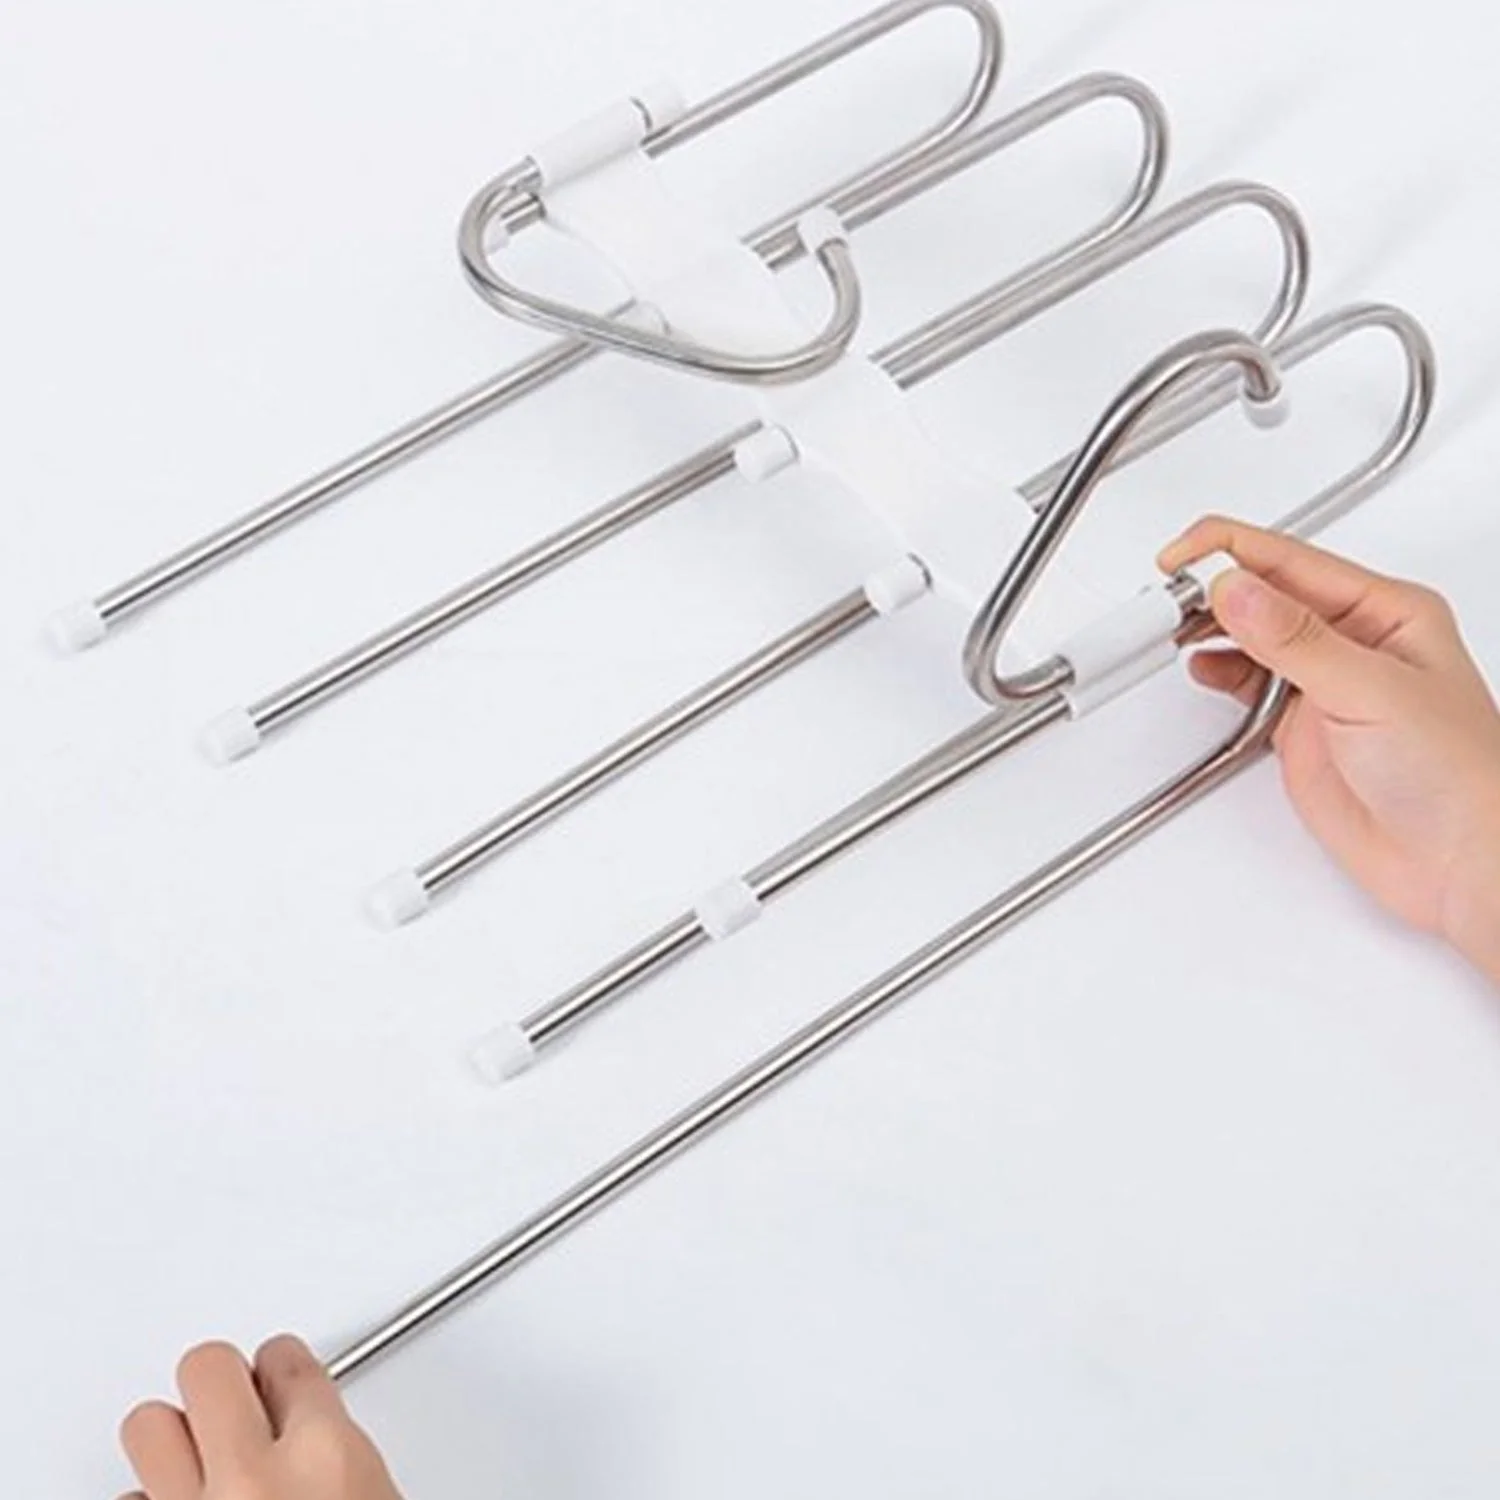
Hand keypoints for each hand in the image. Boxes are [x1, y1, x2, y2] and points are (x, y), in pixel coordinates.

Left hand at [119, 1337, 403, 1499]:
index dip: (284, 1365)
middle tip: (237, 1398)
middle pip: (207, 1367)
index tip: (282, 1371)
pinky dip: (149, 1499)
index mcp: (327, 1458)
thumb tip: (316, 1443)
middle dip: (222, 1380)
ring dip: (173, 1436)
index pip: (290, 1363)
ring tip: (196, 1449)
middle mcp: (252, 1479)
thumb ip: (339, 1459)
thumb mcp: (377, 1496)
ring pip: (148, 1426)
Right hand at [1159, 518, 1499, 983]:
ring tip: (1170, 625)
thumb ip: (1295, 639)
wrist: (1460, 863)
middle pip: (1265, 591)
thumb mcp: (1372, 690)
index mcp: (1386, 611)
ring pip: (1251, 634)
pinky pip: (1246, 683)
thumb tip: (1235, 589)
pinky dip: (1217, 671)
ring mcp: (1324, 684)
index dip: (1230, 550)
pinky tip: (1201, 665)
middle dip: (1212, 587)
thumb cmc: (1459, 775)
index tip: (1182, 559)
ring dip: (1209, 626)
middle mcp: (1353, 641)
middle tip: (1168, 597)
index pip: (1292, 560)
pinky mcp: (1299, 727)